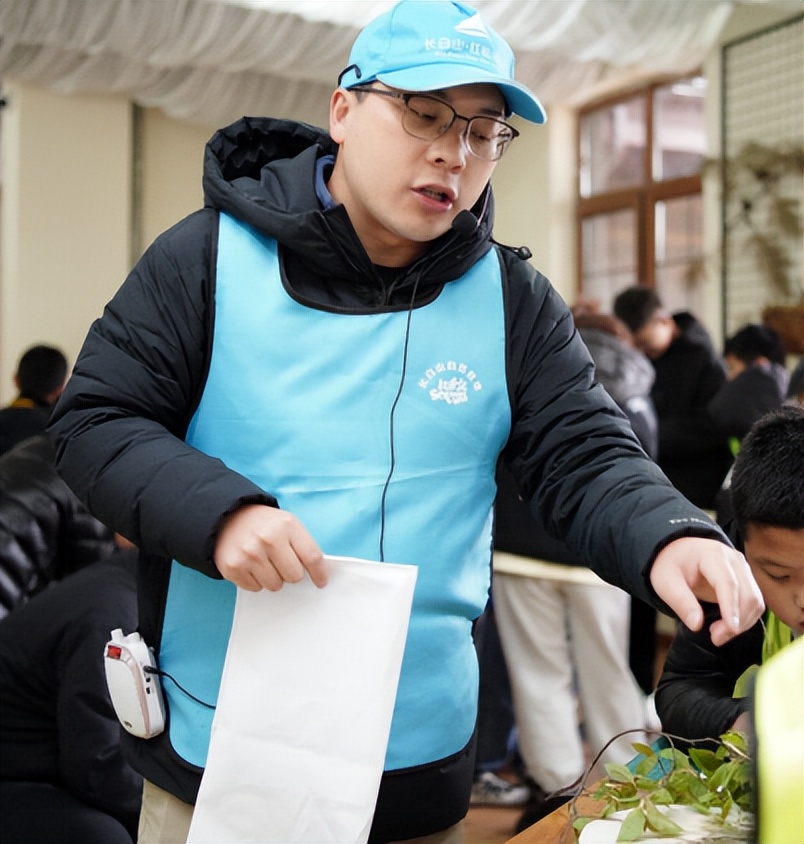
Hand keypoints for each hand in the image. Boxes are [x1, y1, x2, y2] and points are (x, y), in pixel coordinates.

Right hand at [214, 504, 326, 590]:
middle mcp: (268, 539)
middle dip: (291, 573)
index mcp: (287, 525)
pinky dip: (256, 581)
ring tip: (265, 562)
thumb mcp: (288, 524)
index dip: (320, 573)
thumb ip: (303, 546)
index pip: (312, 557)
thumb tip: (318, 574)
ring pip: (275, 586)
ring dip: (273, 578)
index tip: (321, 582)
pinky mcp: (233, 567)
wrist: (228, 518)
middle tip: (283, 563)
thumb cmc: (265, 525)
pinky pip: (255, 588)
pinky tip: (251, 565)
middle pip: (294, 576)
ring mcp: (249, 554)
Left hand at [649, 537, 763, 645]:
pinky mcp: (747, 579)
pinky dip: (744, 619)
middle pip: (747, 594)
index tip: (730, 629)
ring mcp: (743, 568)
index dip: (731, 607)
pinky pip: (754, 603)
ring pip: (755, 601)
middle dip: (737, 621)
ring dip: (742, 623)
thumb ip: (680, 602)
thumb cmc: (671, 565)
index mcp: (711, 554)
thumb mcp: (665, 582)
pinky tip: (726, 626)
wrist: (678, 553)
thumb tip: (696, 625)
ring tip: (717, 634)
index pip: (727, 583)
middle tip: (715, 638)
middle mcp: (733, 560)